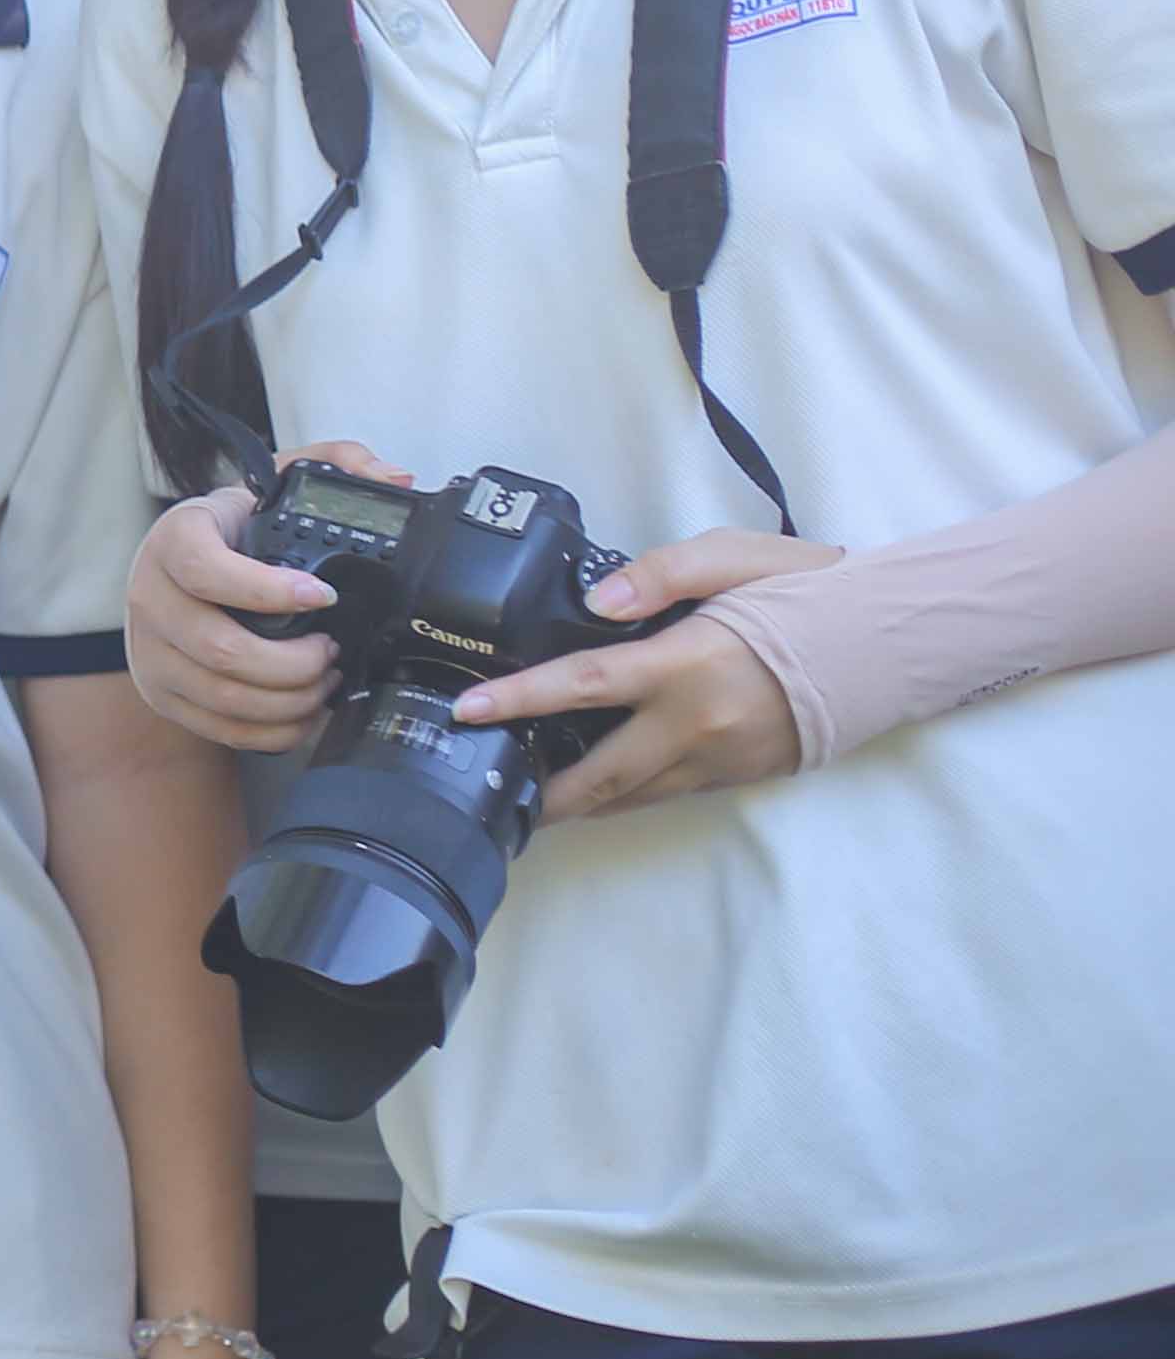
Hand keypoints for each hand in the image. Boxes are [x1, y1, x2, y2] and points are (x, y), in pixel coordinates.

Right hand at [122, 465, 374, 752]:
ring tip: (326, 680)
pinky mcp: (162, 692)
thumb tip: (395, 479)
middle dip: (294, 662)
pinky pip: (221, 729)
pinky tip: (304, 710)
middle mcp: (150, 595)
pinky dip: (274, 730)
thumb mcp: (276, 482)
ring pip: (224, 696)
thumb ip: (338, 461)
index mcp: (175, 538)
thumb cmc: (236, 531)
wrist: (176, 572)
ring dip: (290, 699)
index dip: (265, 589)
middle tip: (333, 651)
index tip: (324, 596)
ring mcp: (150, 650)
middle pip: (220, 649)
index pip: (204, 568)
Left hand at [461, 525, 838, 817]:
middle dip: (543, 790)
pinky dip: (628, 795)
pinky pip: (670, 793)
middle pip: (602, 772)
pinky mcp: (742, 775)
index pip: (585, 684)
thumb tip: (597, 601)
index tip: (467, 710)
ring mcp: (723, 758)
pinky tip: (600, 786)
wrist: (891, 644)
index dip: (519, 699)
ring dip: (582, 802)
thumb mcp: (734, 556)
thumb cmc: (808, 592)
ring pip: (635, 794)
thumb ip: (660, 573)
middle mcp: (699, 723)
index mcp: (689, 664)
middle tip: (492, 791)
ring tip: (531, 798)